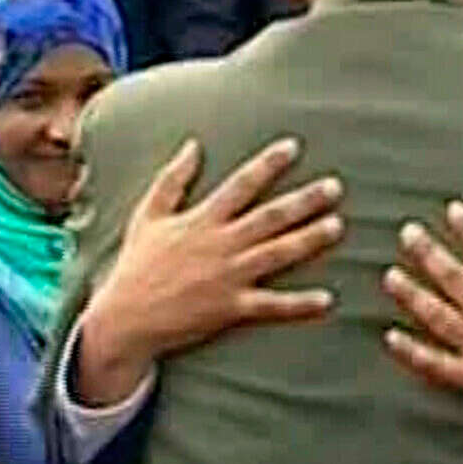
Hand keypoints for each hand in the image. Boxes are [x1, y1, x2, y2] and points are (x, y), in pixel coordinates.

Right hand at [76, 138, 344, 406]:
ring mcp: (228, 276)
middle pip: (269, 217)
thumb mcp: (148, 215)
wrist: (124, 319)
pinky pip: (272, 306)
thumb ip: (172, 179)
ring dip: (309, 240)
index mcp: (202, 220)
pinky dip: (299, 304)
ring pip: (277, 253)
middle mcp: (220, 244)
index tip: (294, 146)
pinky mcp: (231, 307)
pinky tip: (327, 299)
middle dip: (304, 200)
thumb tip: (193, 144)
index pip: (241, 184)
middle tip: (336, 186)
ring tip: (338, 226)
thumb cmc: (138, 265)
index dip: (268, 164)